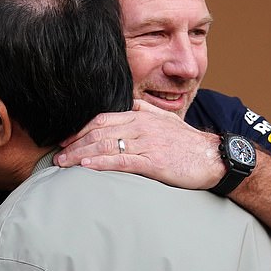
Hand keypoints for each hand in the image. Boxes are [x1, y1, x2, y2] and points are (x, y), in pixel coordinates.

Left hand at [55, 99, 225, 189]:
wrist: (213, 157)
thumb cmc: (188, 143)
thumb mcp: (165, 120)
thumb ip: (145, 110)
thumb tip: (129, 104)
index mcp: (141, 116)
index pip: (102, 119)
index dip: (81, 130)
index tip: (66, 140)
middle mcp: (140, 126)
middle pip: (99, 132)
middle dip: (74, 143)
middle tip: (57, 155)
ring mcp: (146, 144)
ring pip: (106, 145)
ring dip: (80, 154)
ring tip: (63, 163)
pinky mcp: (153, 162)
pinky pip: (122, 160)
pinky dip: (101, 162)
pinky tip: (87, 166)